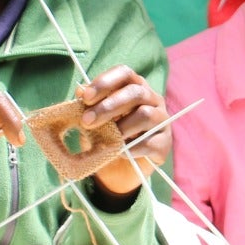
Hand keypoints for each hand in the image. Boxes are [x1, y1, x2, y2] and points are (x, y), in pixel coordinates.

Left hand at [76, 67, 169, 195]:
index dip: (105, 82)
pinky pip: (149, 142)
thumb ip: (88, 106)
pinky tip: (119, 153)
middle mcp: (152, 99)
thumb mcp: (93, 121)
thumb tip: (80, 89)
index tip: (85, 98)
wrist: (119, 170)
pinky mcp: (164, 143)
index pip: (124, 73)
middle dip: (109, 106)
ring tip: (107, 140)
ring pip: (145, 114)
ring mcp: (162, 120)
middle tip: (86, 121)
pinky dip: (131, 149)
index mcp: (134, 87)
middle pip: (136, 92)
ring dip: (121, 127)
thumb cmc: (107, 137)